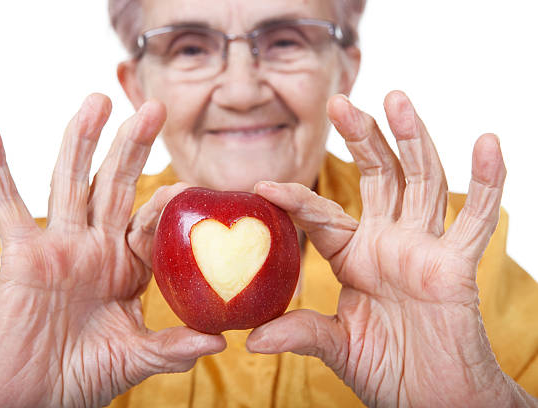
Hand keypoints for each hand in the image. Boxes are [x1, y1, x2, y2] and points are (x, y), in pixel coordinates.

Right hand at [0, 94, 224, 407]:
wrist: (33, 399)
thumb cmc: (83, 377)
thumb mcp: (135, 357)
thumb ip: (173, 348)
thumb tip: (220, 342)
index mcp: (127, 266)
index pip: (150, 223)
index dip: (166, 205)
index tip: (188, 187)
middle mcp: (95, 247)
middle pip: (115, 185)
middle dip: (133, 147)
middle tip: (155, 107)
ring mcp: (59, 246)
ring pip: (70, 182)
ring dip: (80, 140)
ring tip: (96, 100)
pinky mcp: (19, 253)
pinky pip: (3, 206)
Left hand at [247, 91, 526, 406]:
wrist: (430, 401)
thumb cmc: (386, 369)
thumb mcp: (335, 346)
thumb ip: (300, 333)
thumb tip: (251, 340)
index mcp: (354, 256)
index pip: (323, 216)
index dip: (296, 200)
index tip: (263, 186)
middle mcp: (389, 242)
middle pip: (377, 177)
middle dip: (361, 138)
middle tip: (339, 102)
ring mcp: (424, 249)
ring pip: (422, 182)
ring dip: (411, 139)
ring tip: (395, 98)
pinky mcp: (457, 266)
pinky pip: (477, 221)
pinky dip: (487, 183)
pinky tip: (486, 143)